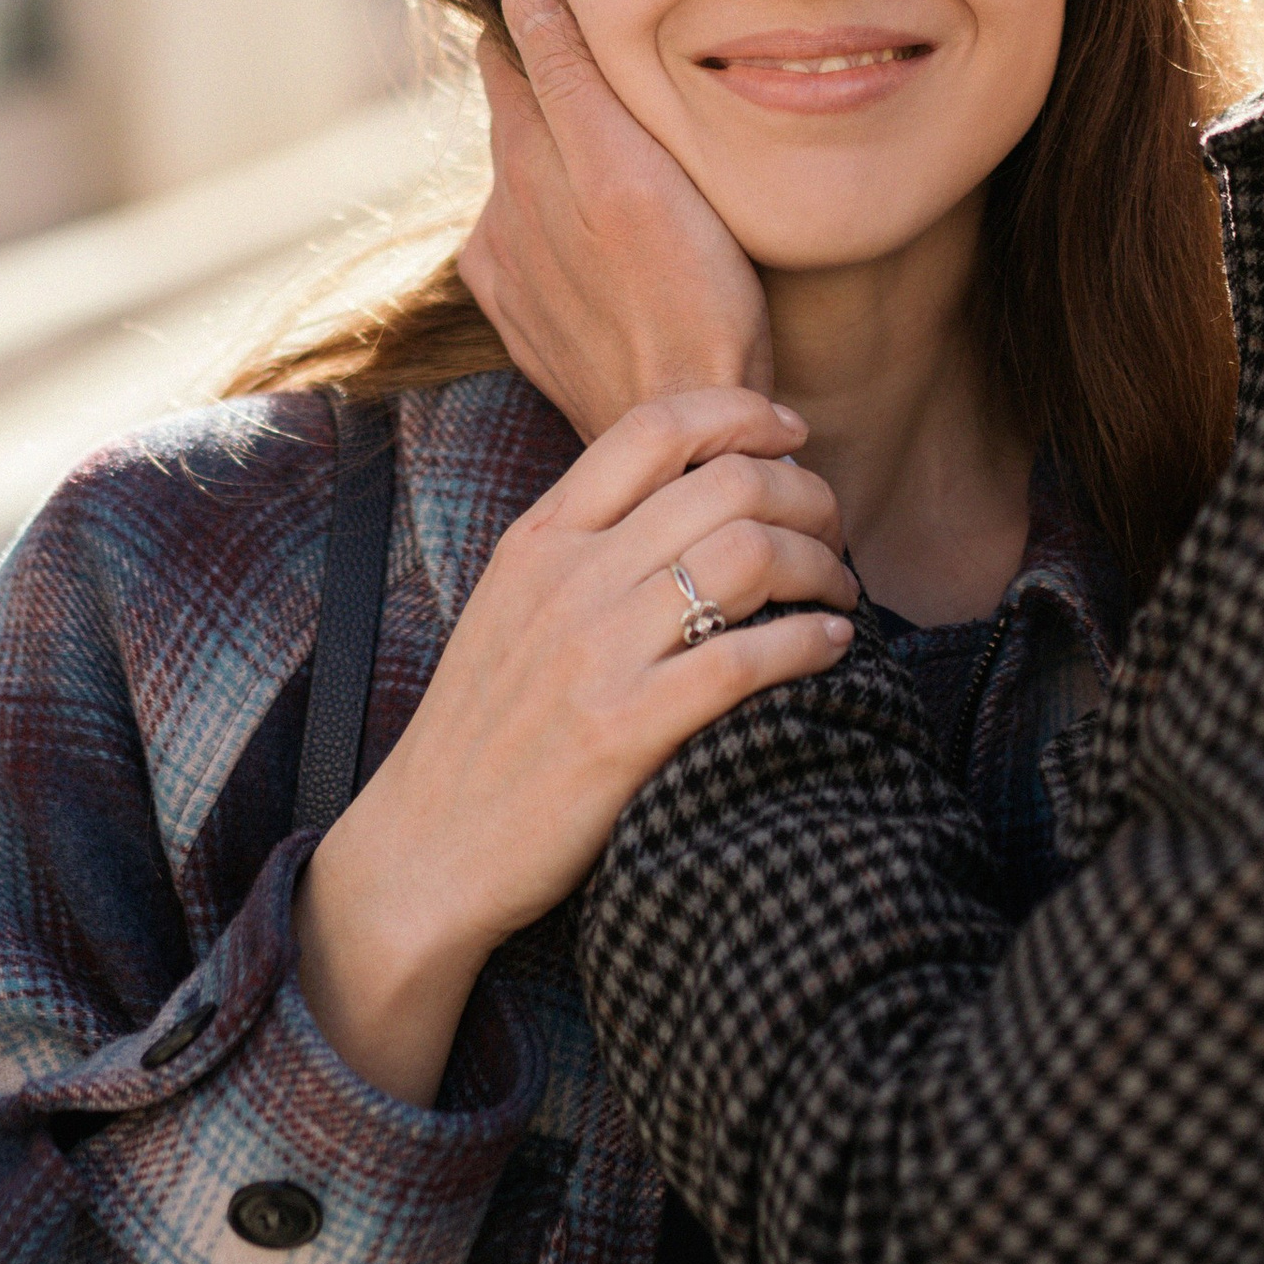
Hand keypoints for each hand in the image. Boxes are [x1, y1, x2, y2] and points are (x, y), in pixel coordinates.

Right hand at [295, 388, 851, 1102]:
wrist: (424, 848)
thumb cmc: (484, 729)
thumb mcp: (512, 606)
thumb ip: (585, 545)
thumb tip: (690, 497)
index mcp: (540, 538)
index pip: (654, 426)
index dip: (741, 415)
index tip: (790, 434)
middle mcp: (569, 579)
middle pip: (726, 484)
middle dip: (806, 495)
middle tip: (833, 531)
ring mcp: (595, 654)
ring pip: (748, 557)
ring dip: (820, 566)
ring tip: (838, 592)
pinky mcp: (624, 731)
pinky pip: (744, 659)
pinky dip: (808, 642)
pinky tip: (832, 646)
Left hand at [457, 0, 772, 436]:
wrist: (682, 425)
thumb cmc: (688, 293)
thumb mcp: (637, 165)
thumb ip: (572, 76)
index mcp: (522, 159)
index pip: (510, 59)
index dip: (543, 30)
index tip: (584, 13)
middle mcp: (497, 214)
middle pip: (520, 125)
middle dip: (558, 102)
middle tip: (624, 95)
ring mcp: (507, 276)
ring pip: (529, 192)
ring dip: (564, 176)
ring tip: (631, 180)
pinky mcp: (525, 325)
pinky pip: (536, 256)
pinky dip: (565, 239)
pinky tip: (614, 252)